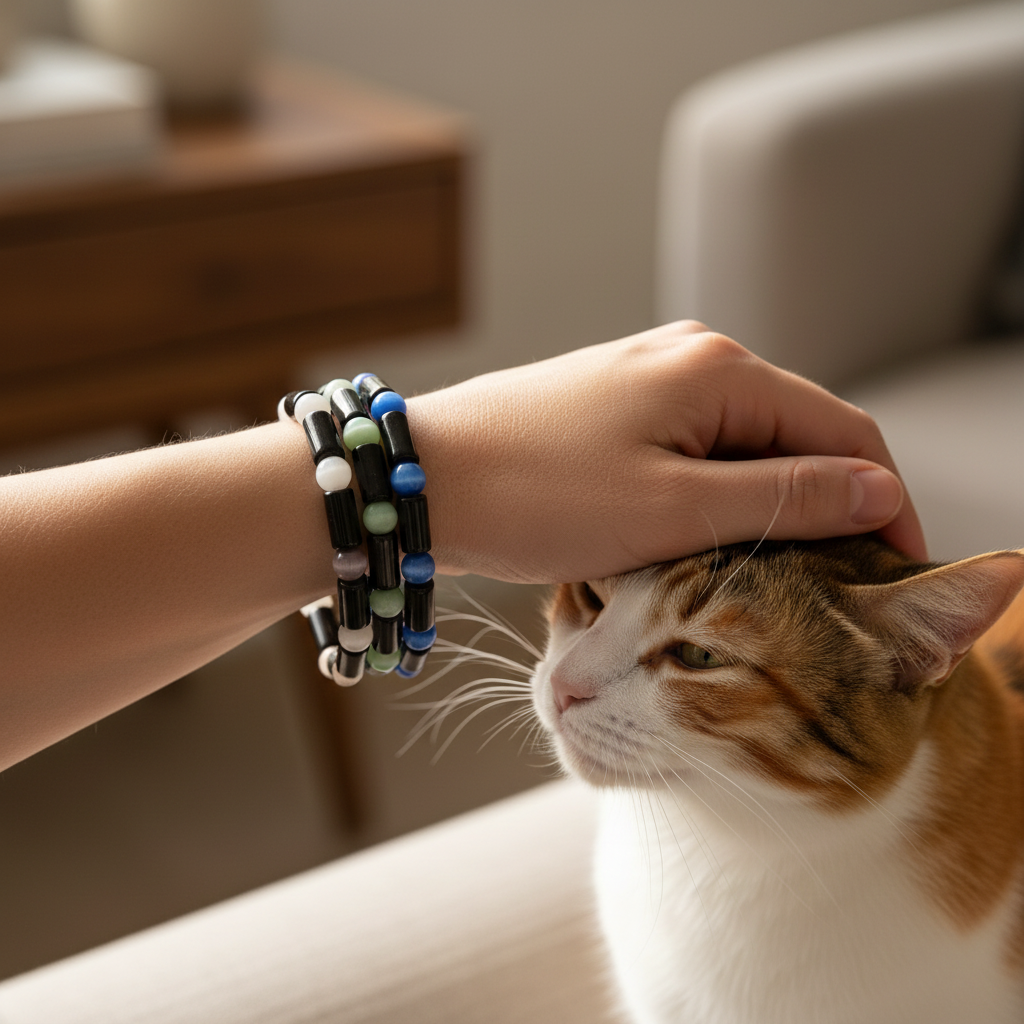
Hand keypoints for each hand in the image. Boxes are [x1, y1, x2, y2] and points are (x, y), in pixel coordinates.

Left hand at [409, 322, 925, 582]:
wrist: (425, 480)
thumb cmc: (537, 496)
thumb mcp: (674, 510)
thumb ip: (783, 499)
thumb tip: (876, 491)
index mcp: (718, 370)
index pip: (842, 428)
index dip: (884, 498)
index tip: (897, 566)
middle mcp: (690, 357)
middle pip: (795, 433)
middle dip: (825, 505)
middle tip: (836, 584)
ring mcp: (648, 379)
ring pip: (741, 446)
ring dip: (766, 505)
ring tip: (774, 574)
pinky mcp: (615, 408)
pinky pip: (692, 450)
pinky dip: (714, 496)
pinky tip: (705, 541)